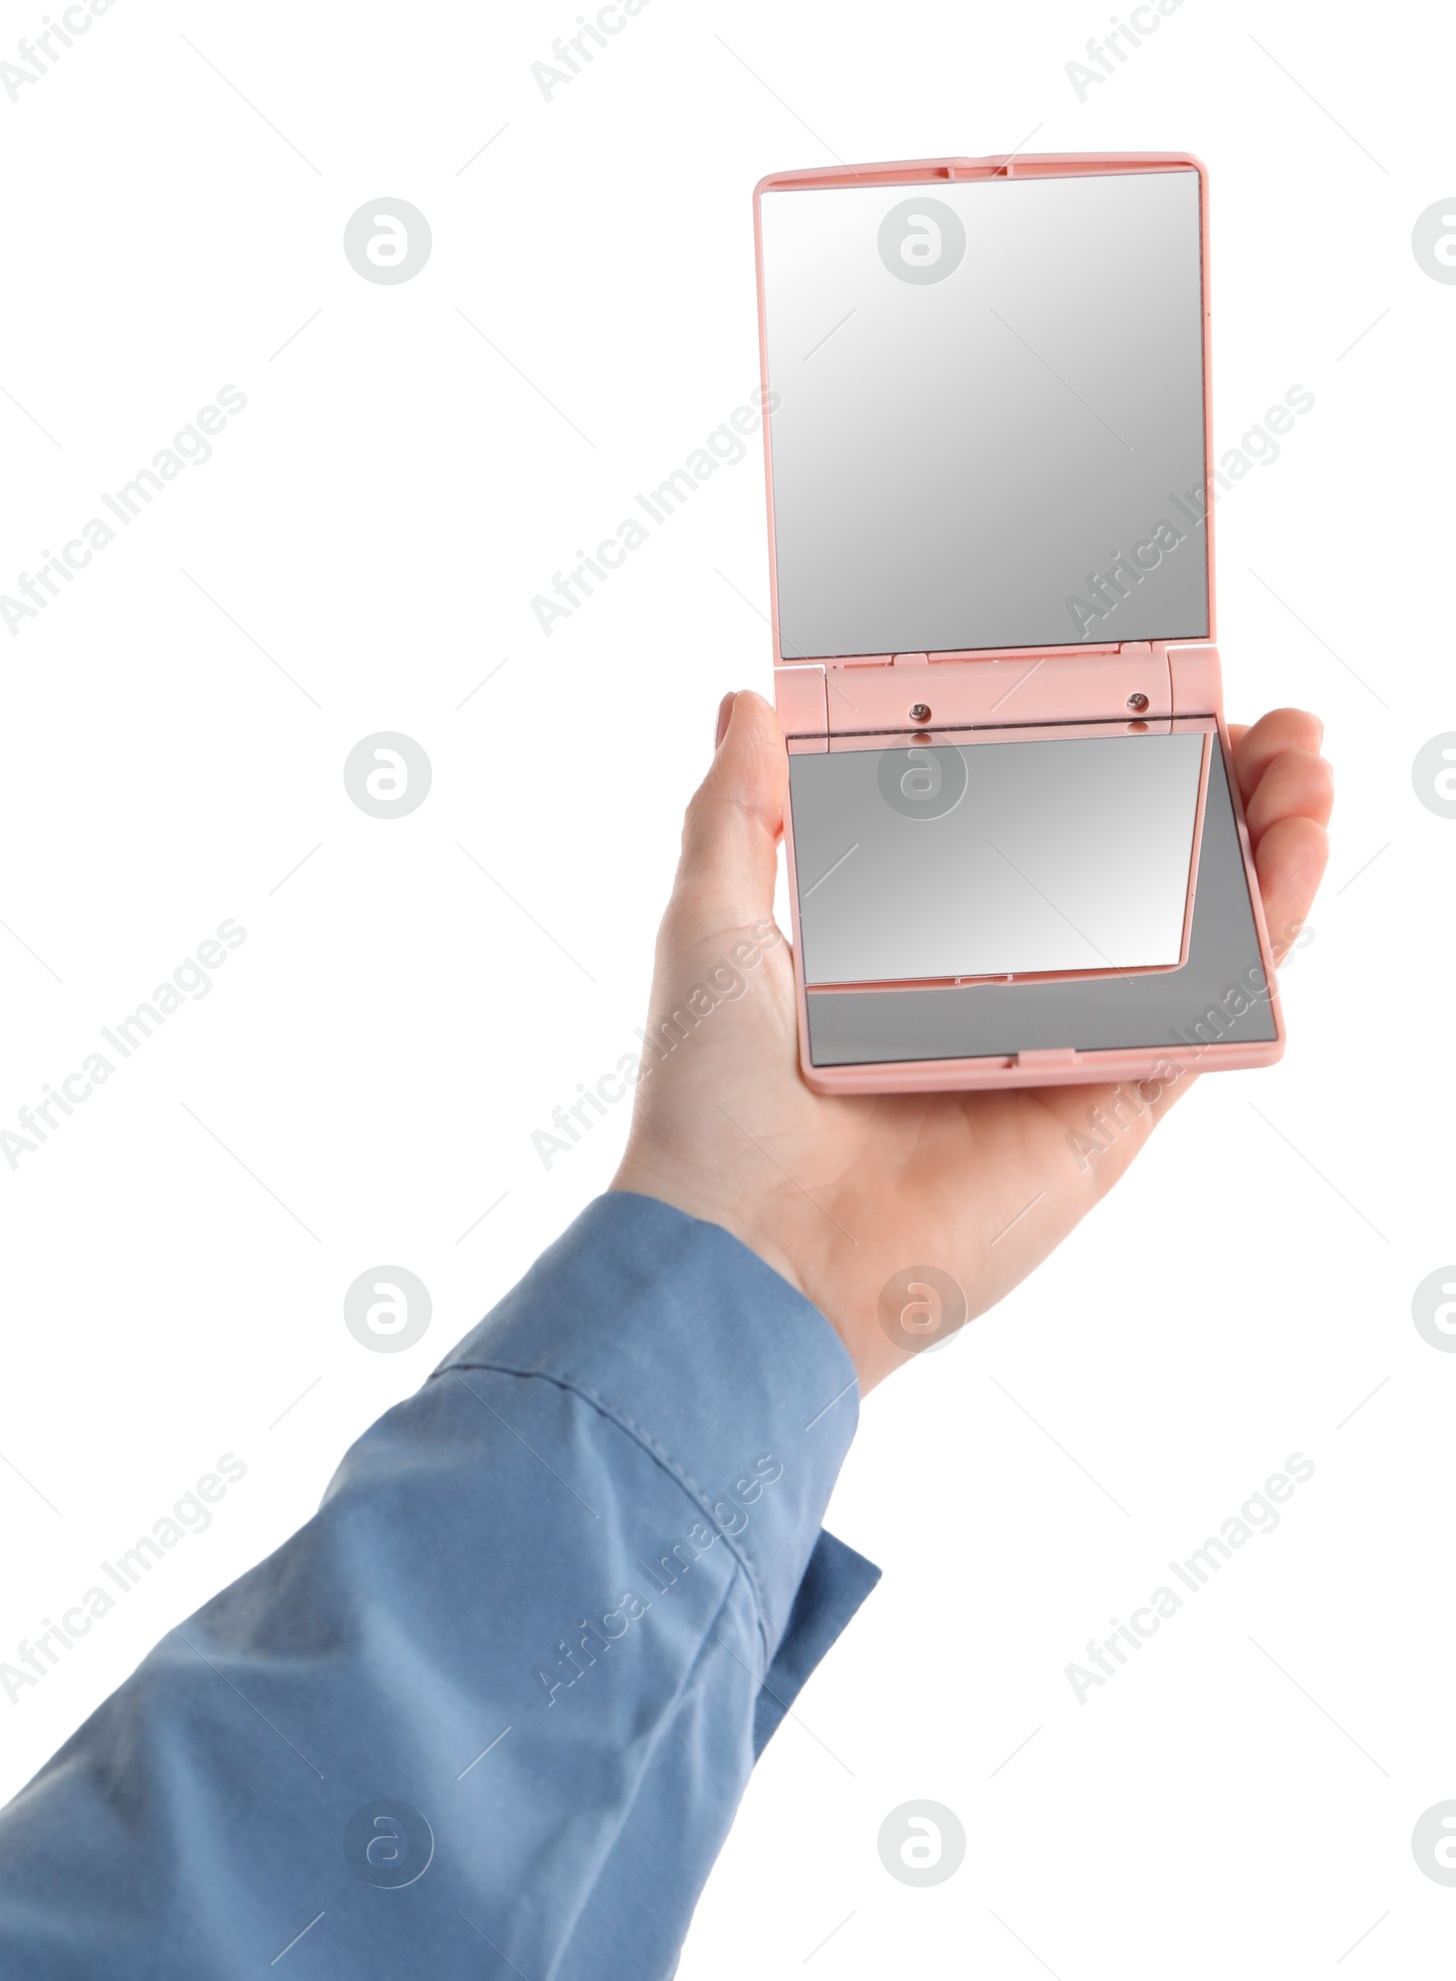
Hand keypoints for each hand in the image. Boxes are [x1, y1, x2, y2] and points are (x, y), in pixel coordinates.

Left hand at [610, 690, 1331, 1389]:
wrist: (749, 1257)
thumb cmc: (712, 1107)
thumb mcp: (711, 929)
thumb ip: (739, 816)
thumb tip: (748, 706)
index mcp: (911, 952)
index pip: (1025, 837)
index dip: (1092, 765)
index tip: (1138, 691)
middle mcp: (997, 998)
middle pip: (1129, 878)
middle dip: (1201, 792)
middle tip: (1252, 717)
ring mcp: (1061, 1054)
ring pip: (1189, 936)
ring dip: (1258, 843)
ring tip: (1300, 757)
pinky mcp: (1105, 1114)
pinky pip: (1206, 1016)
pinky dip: (1265, 933)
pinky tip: (1297, 846)